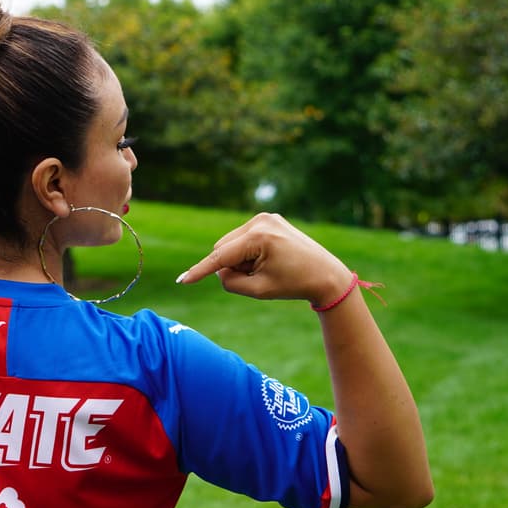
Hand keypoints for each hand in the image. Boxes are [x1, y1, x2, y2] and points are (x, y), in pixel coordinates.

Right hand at [175, 213, 352, 306]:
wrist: (326, 274)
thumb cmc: (294, 285)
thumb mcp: (258, 290)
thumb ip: (229, 281)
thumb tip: (218, 269)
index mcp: (260, 238)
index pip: (221, 256)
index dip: (200, 271)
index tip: (181, 281)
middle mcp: (260, 221)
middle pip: (223, 248)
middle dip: (230, 267)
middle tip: (255, 279)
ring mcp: (265, 217)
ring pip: (231, 244)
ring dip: (238, 260)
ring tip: (264, 269)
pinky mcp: (268, 219)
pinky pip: (243, 239)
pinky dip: (247, 253)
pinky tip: (268, 260)